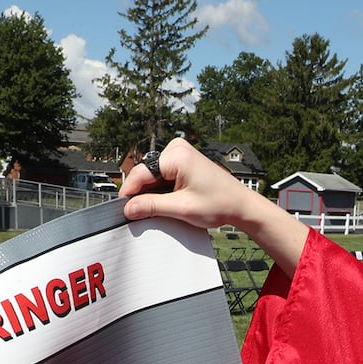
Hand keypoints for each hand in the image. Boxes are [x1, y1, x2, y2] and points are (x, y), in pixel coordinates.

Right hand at [122, 138, 307, 275]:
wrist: (241, 205)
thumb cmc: (219, 204)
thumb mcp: (182, 208)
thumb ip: (153, 207)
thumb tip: (129, 208)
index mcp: (177, 155)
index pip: (141, 173)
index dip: (130, 193)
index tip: (121, 210)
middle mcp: (177, 148)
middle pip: (146, 173)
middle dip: (143, 194)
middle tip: (141, 215)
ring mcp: (180, 152)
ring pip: (153, 175)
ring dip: (153, 193)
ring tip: (164, 209)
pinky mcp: (182, 160)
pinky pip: (162, 175)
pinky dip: (161, 189)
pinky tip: (169, 202)